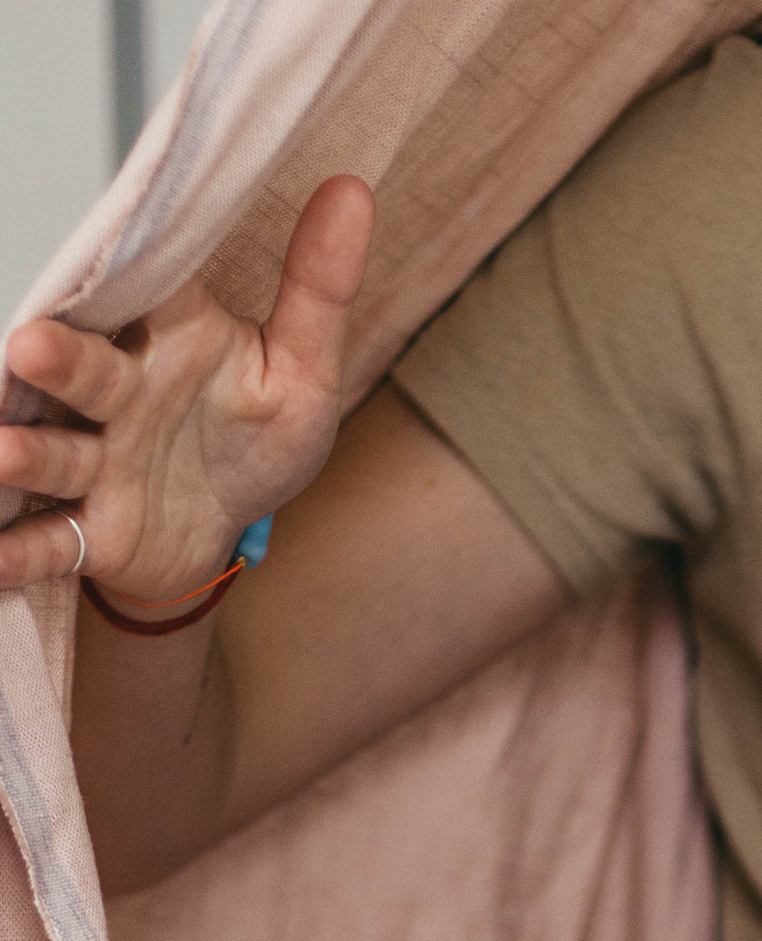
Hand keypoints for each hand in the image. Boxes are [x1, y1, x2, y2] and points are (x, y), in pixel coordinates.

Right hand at [0, 177, 373, 605]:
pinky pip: (47, 542)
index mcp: (171, 340)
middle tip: (32, 348)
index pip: (143, 291)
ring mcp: (98, 460)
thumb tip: (352, 191)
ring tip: (2, 453)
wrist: (219, 532)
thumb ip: (319, 290)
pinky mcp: (89, 529)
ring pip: (57, 453)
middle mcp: (121, 392)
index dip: (124, 275)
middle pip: (84, 370)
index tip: (106, 255)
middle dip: (56, 362)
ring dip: (28, 455)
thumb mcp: (302, 374)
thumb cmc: (251, 439)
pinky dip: (16, 552)